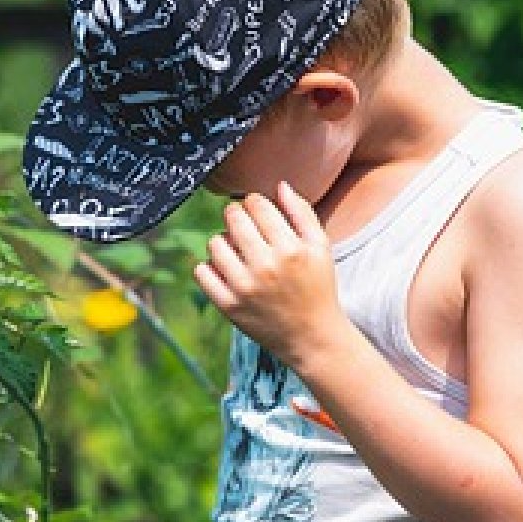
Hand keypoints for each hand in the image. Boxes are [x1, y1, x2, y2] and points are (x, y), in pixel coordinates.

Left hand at [194, 182, 346, 367]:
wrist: (312, 337)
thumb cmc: (318, 286)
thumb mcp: (321, 248)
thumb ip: (302, 213)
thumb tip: (279, 184)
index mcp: (290, 249)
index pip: (256, 204)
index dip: (254, 202)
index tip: (257, 210)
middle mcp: (266, 267)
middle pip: (233, 218)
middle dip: (236, 215)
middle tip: (243, 225)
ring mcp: (244, 288)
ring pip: (214, 243)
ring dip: (223, 241)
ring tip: (237, 250)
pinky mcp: (228, 306)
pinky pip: (201, 272)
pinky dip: (209, 267)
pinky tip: (226, 270)